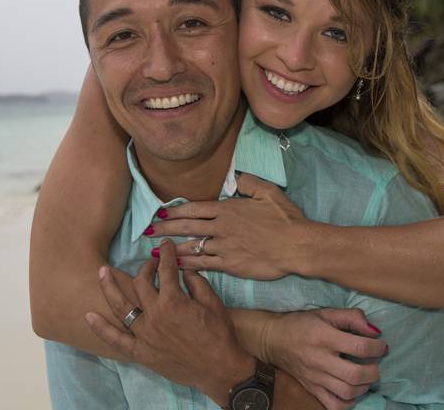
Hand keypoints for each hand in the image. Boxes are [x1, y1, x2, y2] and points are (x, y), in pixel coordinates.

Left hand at [84, 239, 254, 405]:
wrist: (219, 368)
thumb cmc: (219, 335)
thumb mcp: (212, 302)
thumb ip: (196, 281)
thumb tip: (183, 268)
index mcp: (173, 300)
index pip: (166, 269)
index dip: (166, 253)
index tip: (165, 246)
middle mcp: (154, 315)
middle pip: (141, 283)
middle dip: (146, 267)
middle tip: (150, 263)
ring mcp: (144, 335)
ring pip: (121, 306)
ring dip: (109, 287)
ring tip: (101, 272)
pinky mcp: (141, 353)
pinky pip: (116, 340)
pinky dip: (101, 328)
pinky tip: (89, 316)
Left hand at [149, 173, 309, 278]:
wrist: (296, 245)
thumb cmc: (285, 218)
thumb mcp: (267, 191)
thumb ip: (247, 182)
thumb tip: (234, 176)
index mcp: (228, 209)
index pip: (194, 208)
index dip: (175, 211)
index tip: (160, 212)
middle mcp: (221, 227)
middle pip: (186, 227)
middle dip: (164, 228)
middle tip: (147, 231)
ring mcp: (224, 247)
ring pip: (191, 247)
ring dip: (171, 249)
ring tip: (155, 252)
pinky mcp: (230, 265)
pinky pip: (204, 265)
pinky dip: (188, 265)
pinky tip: (176, 266)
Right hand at [262, 308, 385, 409]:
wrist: (272, 339)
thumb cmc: (301, 323)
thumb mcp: (325, 312)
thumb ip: (351, 317)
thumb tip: (375, 331)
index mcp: (324, 337)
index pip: (358, 346)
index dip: (377, 347)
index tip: (381, 346)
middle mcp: (320, 359)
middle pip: (355, 375)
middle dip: (374, 371)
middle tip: (376, 364)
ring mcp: (315, 377)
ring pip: (347, 392)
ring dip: (364, 387)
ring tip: (365, 377)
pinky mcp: (311, 389)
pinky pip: (333, 405)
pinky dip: (348, 403)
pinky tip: (352, 391)